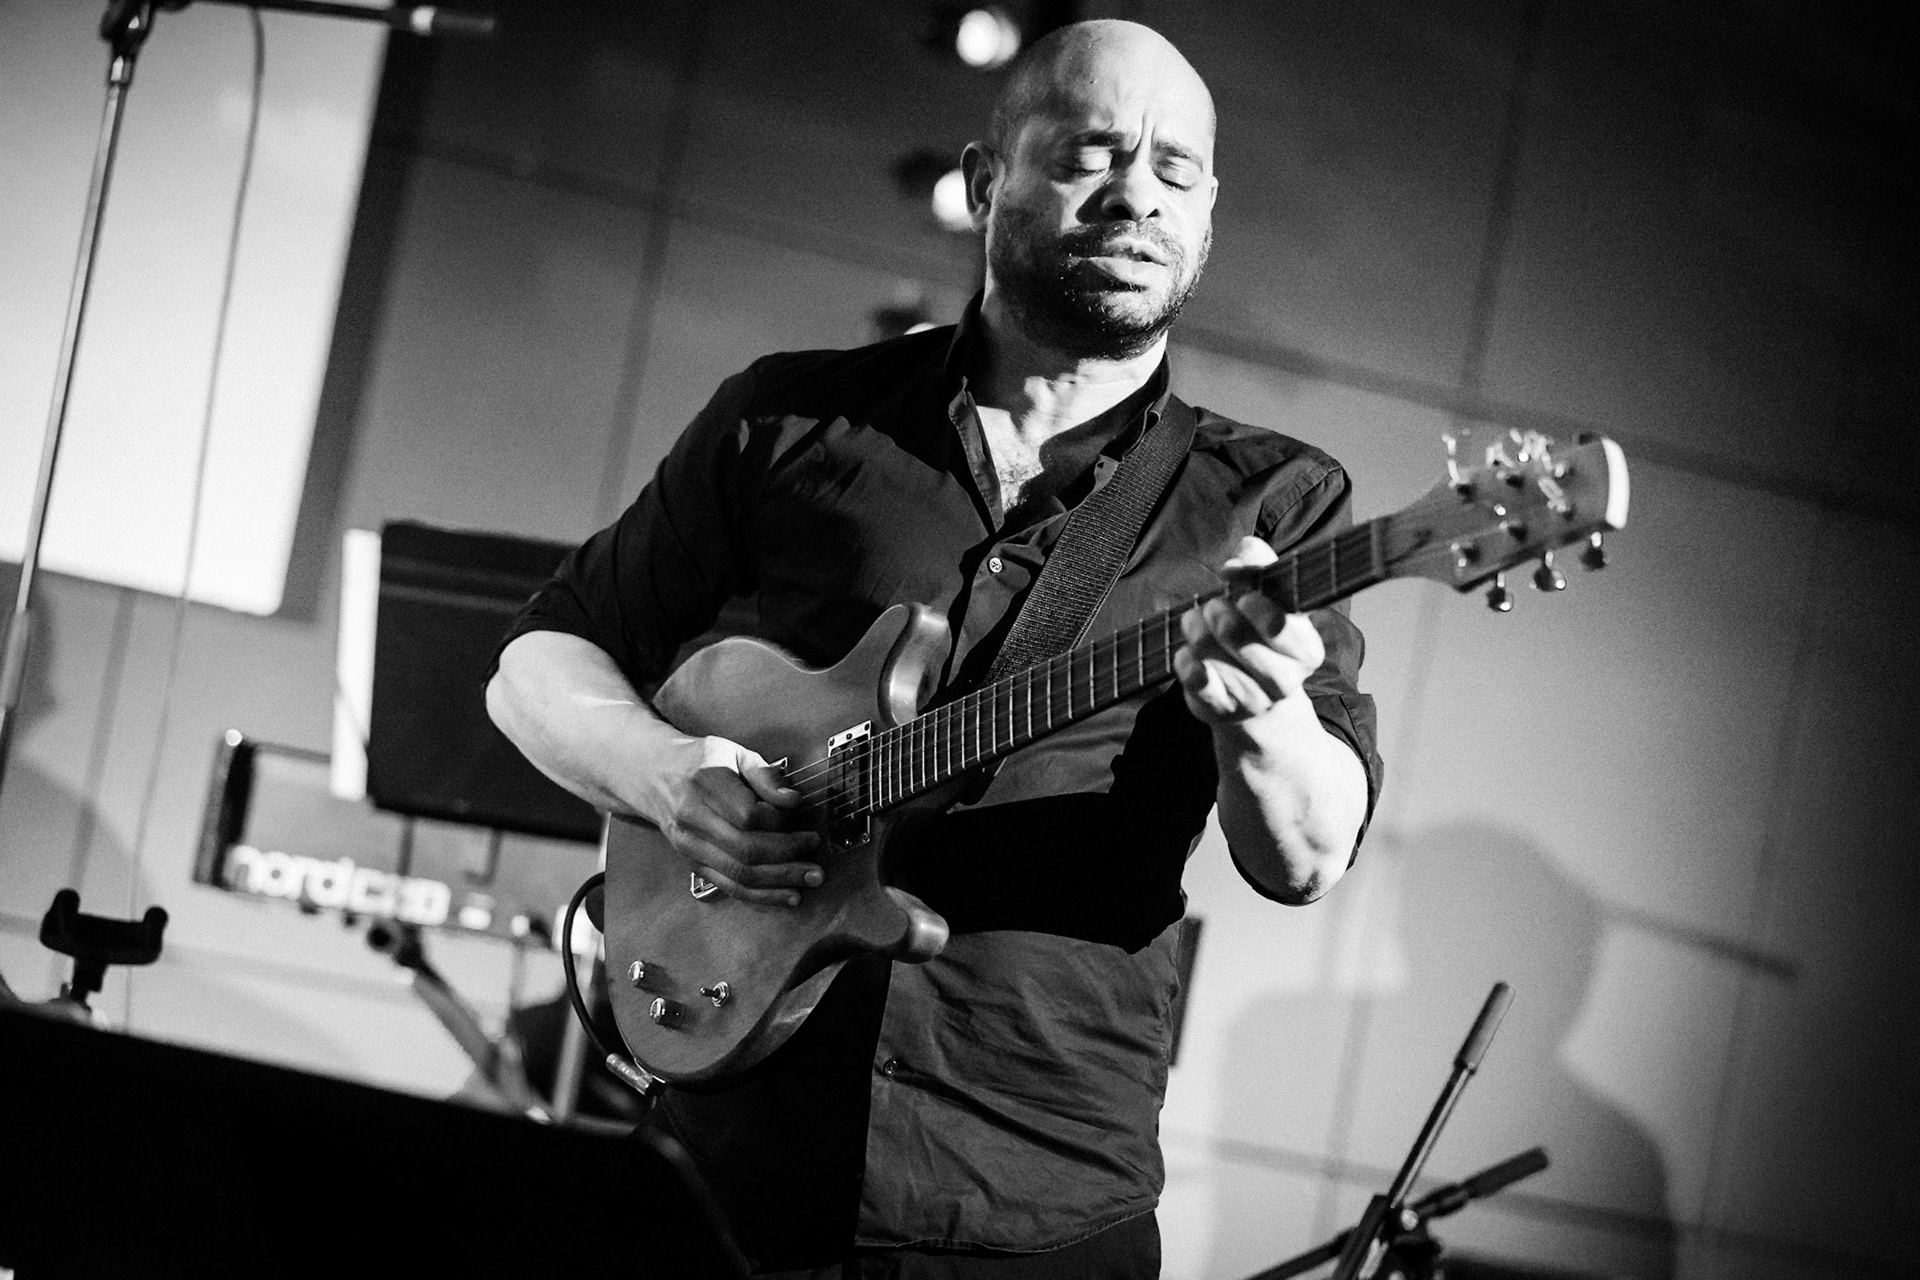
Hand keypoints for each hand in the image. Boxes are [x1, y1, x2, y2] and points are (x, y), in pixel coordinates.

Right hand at [639, 735, 825, 907]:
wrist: (652, 775)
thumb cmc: (699, 760)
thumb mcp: (733, 752)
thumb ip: (765, 775)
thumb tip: (793, 801)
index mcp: (705, 783)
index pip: (748, 815)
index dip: (780, 822)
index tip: (803, 820)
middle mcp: (693, 818)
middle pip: (746, 850)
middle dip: (788, 858)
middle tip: (817, 861)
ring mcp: (690, 845)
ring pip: (738, 874)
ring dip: (779, 882)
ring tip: (810, 880)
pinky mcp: (692, 864)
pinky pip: (729, 886)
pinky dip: (760, 895)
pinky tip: (786, 895)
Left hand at [1174, 535, 1325, 726]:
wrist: (1255, 697)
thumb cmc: (1260, 635)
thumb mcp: (1269, 599)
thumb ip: (1260, 568)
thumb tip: (1244, 554)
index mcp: (1306, 649)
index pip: (1281, 625)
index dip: (1254, 602)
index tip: (1236, 584)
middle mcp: (1286, 679)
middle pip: (1243, 640)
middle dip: (1219, 615)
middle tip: (1212, 605)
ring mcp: (1253, 699)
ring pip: (1215, 658)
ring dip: (1197, 632)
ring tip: (1193, 621)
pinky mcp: (1222, 711)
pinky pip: (1200, 687)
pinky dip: (1187, 666)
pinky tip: (1184, 652)